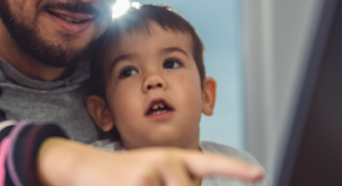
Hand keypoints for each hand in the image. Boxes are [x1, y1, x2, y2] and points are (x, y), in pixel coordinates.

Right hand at [38, 137, 263, 185]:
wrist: (82, 167)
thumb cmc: (123, 177)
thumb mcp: (151, 176)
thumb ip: (175, 182)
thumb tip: (186, 185)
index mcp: (174, 158)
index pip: (209, 165)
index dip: (235, 171)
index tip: (259, 175)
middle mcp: (166, 161)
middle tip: (145, 183)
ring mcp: (151, 171)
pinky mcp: (137, 182)